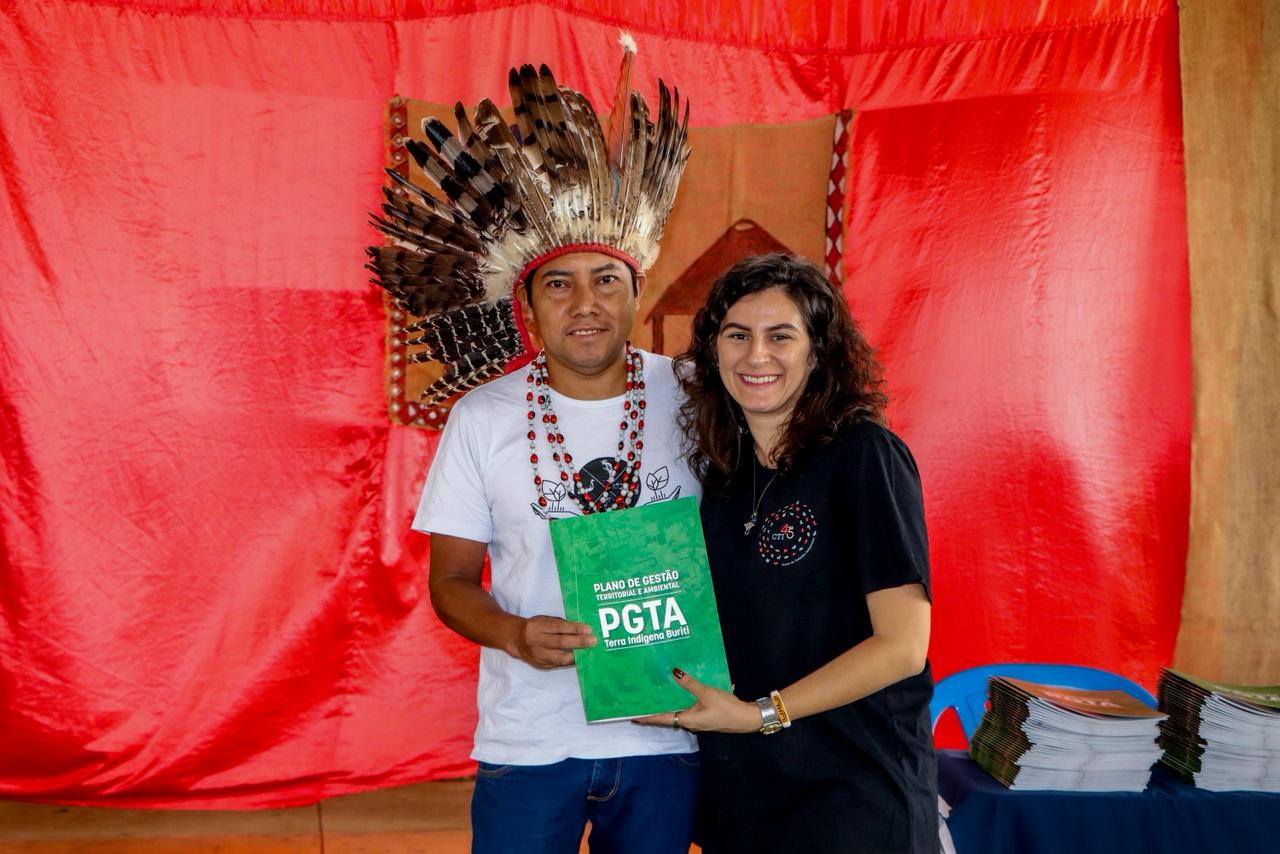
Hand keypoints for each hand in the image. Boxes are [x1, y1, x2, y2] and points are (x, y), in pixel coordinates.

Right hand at [507, 615, 595, 668]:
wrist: (516, 640)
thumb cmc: (536, 627)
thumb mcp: (544, 620)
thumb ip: (559, 624)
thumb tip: (581, 630)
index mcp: (537, 626)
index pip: (558, 627)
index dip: (574, 628)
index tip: (588, 630)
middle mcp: (535, 641)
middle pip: (559, 643)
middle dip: (578, 642)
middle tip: (593, 641)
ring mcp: (537, 655)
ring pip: (559, 658)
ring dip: (576, 656)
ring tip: (589, 652)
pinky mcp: (540, 665)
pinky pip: (558, 665)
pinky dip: (570, 662)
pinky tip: (580, 659)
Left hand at [634, 669, 762, 733]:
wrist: (747, 719)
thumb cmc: (726, 709)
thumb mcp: (707, 693)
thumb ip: (690, 683)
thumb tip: (673, 672)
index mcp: (687, 719)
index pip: (661, 718)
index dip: (646, 716)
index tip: (631, 715)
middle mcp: (689, 722)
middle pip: (667, 716)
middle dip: (654, 710)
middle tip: (639, 701)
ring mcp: (697, 719)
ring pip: (677, 711)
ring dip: (667, 704)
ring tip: (654, 694)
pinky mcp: (704, 715)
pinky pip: (687, 708)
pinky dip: (680, 700)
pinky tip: (678, 691)